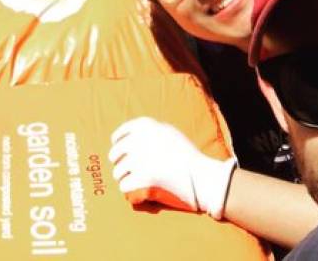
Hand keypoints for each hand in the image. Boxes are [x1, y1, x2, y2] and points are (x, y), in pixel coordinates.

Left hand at [108, 117, 236, 219]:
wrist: (203, 177)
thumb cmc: (186, 156)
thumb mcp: (168, 132)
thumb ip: (147, 131)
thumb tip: (121, 138)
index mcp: (145, 125)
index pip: (117, 136)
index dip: (118, 148)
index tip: (123, 157)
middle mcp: (139, 139)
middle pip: (114, 154)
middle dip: (121, 164)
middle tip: (132, 173)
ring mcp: (139, 159)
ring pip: (118, 172)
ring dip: (127, 179)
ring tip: (142, 182)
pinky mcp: (141, 179)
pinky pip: (124, 186)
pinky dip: (132, 191)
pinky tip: (143, 191)